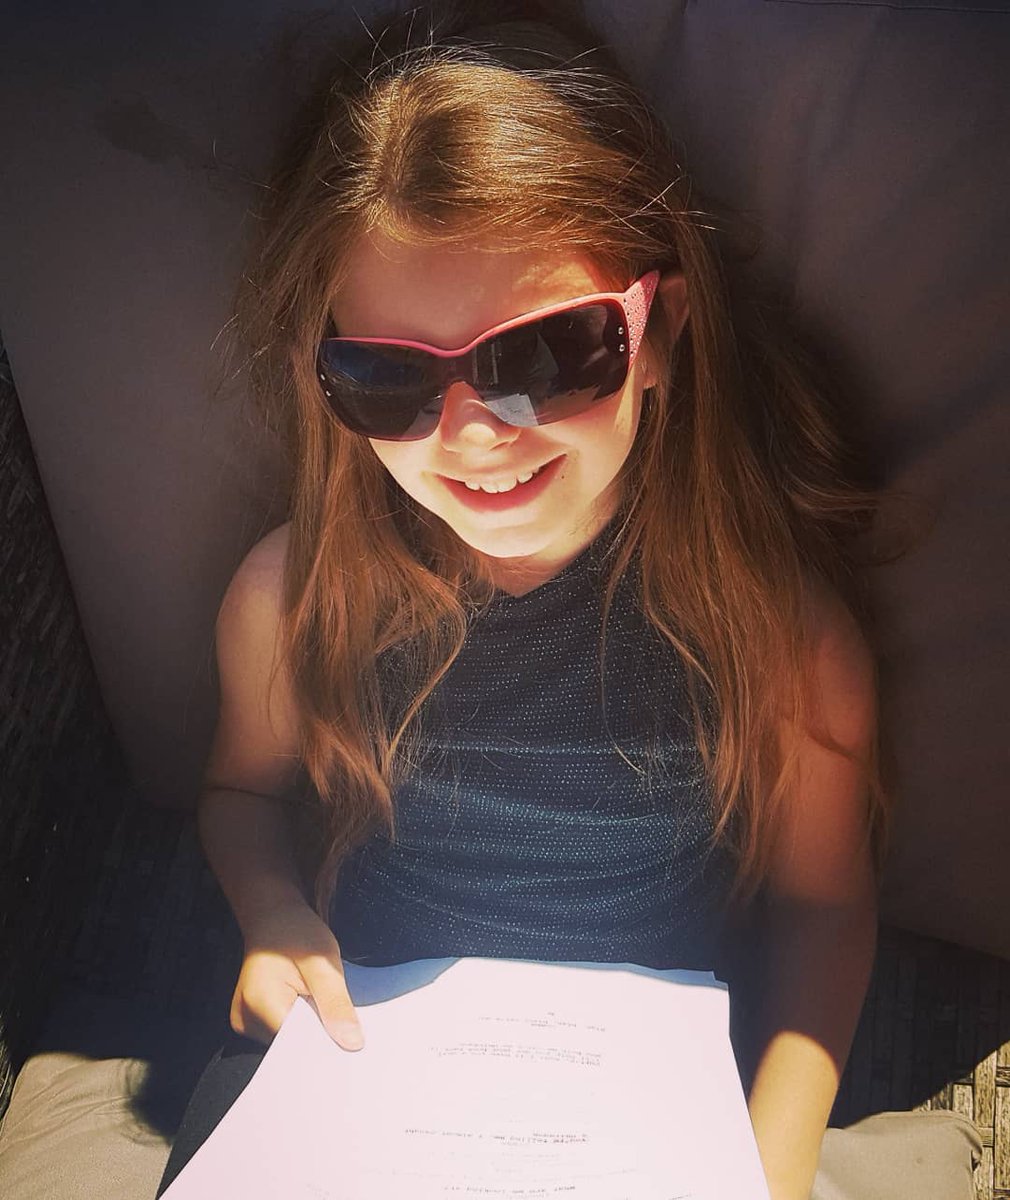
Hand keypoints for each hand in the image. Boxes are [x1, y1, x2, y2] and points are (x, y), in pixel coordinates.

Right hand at [230, 899, 363, 1050]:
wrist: (274, 914)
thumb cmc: (296, 931)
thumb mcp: (324, 963)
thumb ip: (336, 1004)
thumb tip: (352, 1043)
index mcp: (260, 1006)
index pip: (297, 1047)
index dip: (325, 1044)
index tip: (349, 1043)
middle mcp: (246, 1020)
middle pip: (291, 1047)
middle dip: (319, 1036)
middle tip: (341, 1020)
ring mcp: (246, 1021)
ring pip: (288, 1040)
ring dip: (309, 1027)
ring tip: (321, 1004)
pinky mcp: (253, 1018)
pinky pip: (282, 1030)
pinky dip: (300, 1022)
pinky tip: (310, 1005)